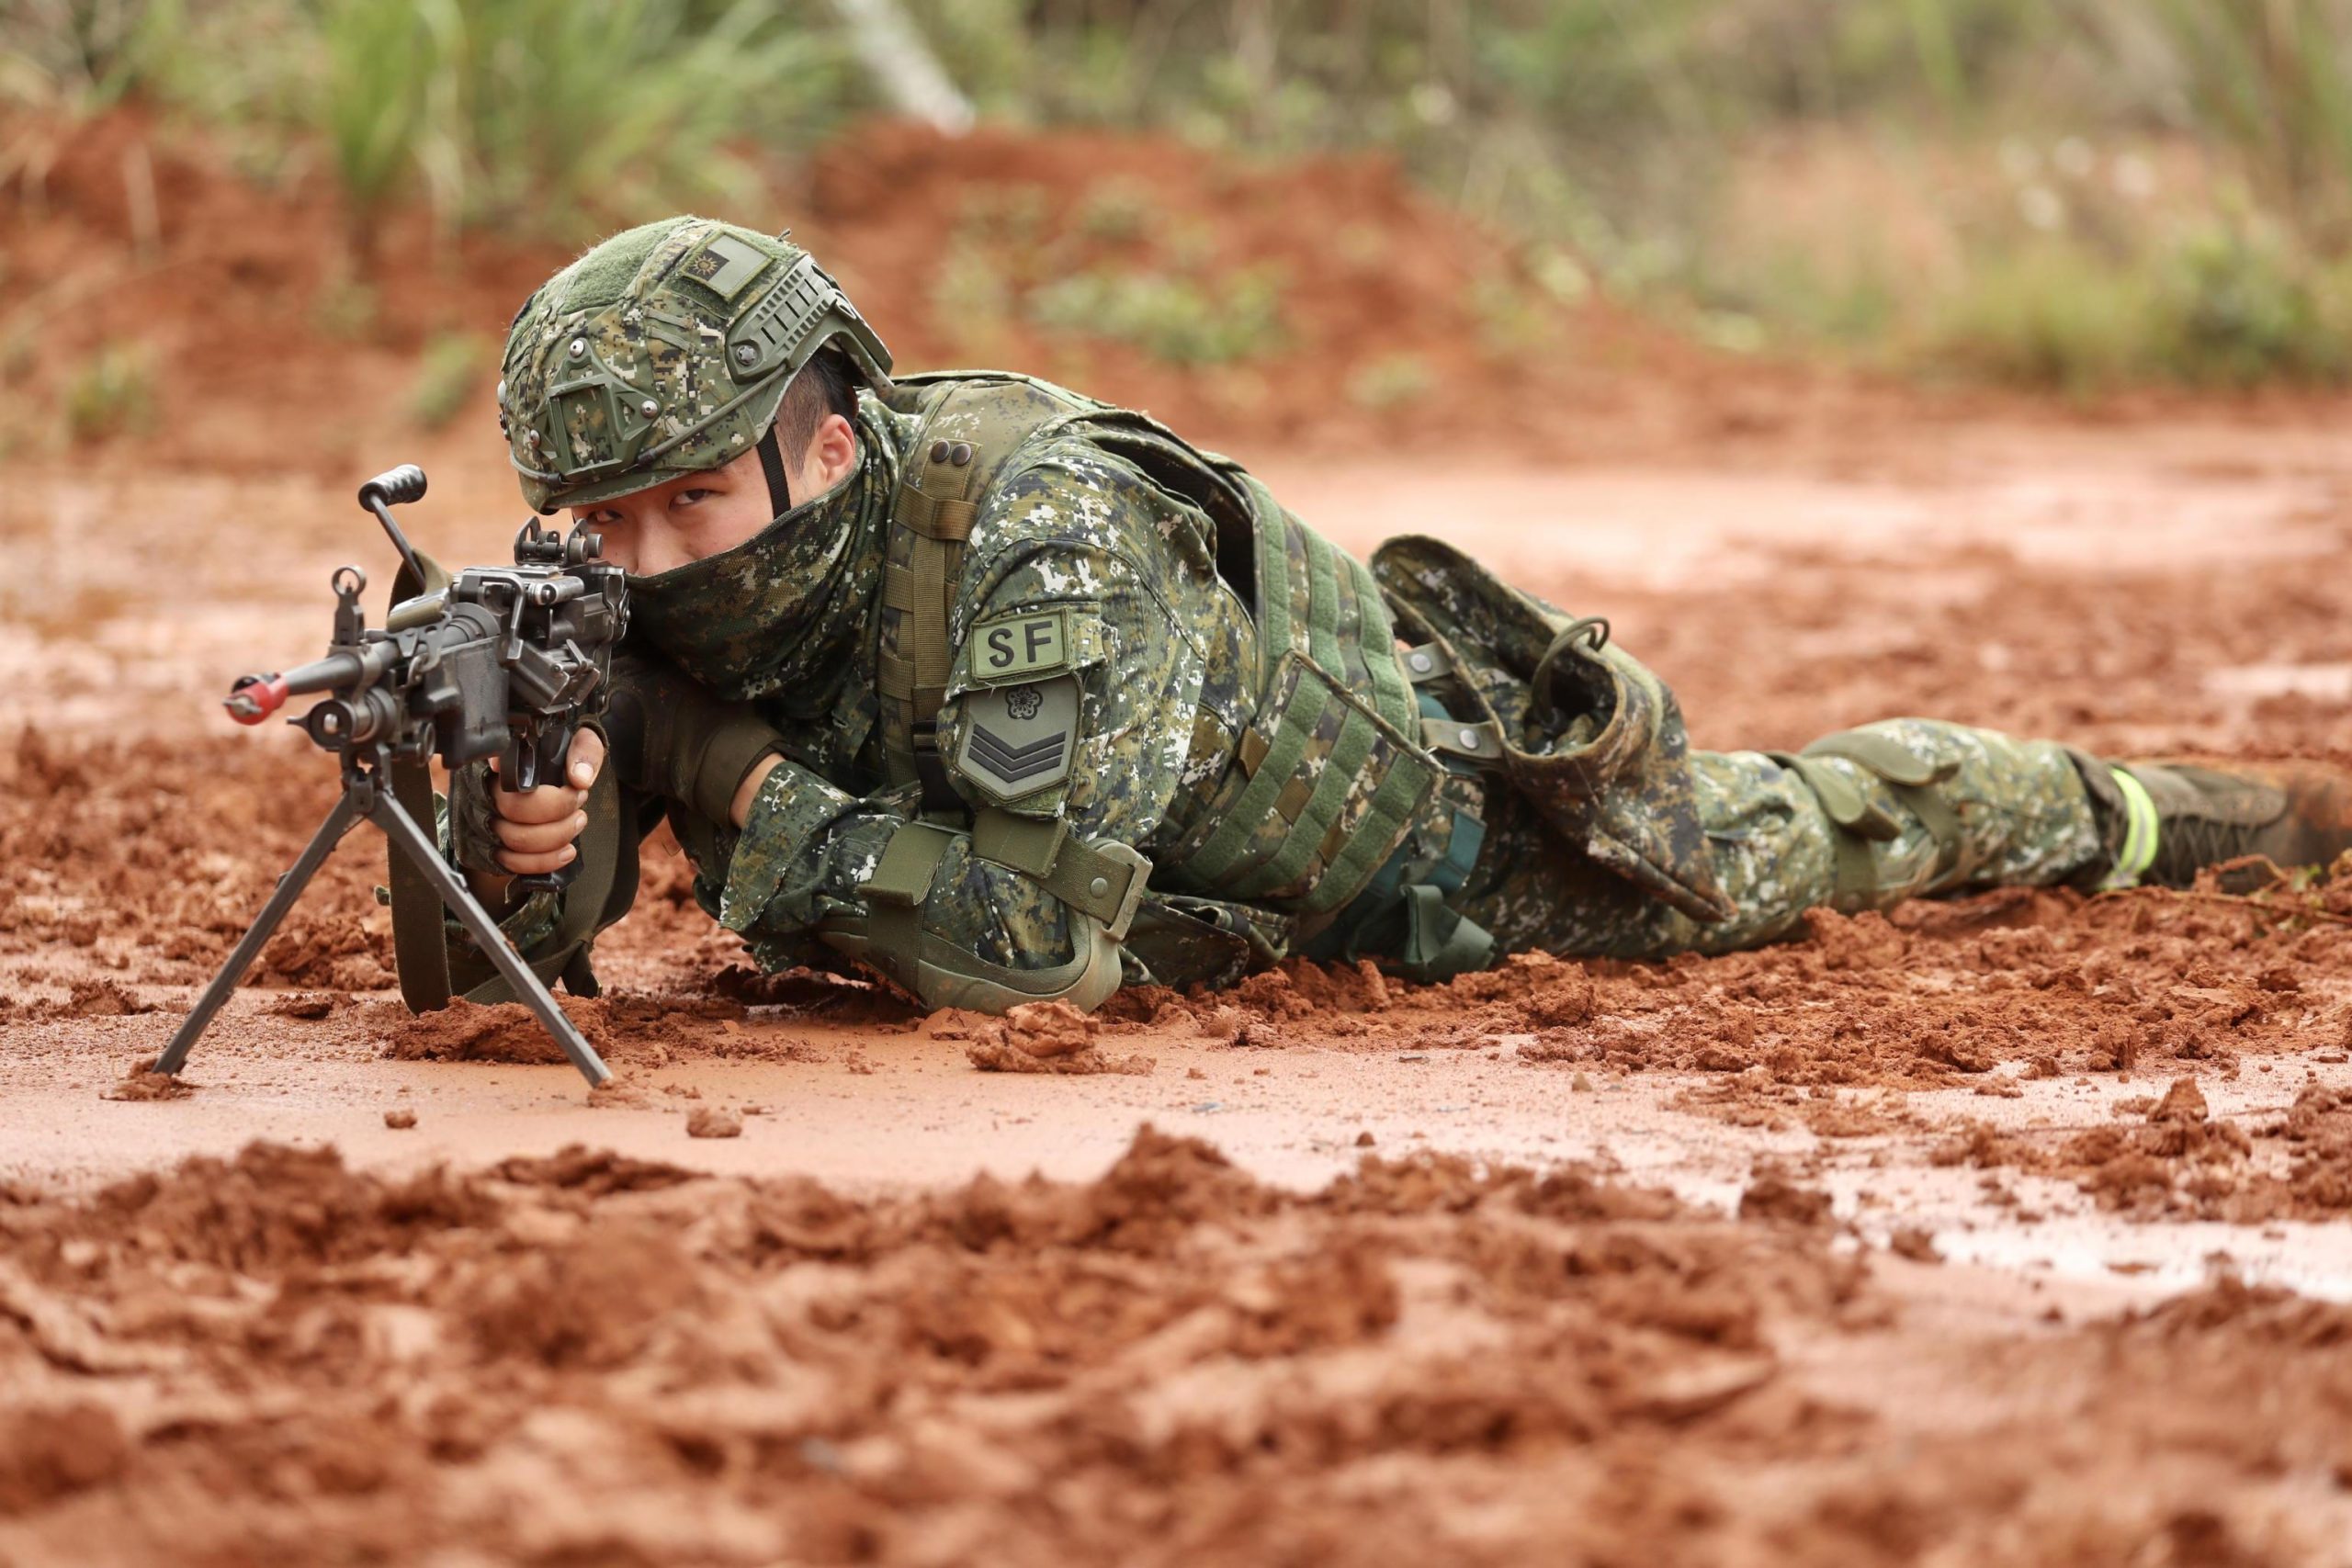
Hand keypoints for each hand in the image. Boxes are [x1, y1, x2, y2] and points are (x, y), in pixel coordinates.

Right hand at [485, 728, 606, 877]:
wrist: (544, 772)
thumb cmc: (557, 755)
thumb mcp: (575, 739)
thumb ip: (582, 750)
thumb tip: (579, 778)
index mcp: (502, 762)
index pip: (513, 779)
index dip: (550, 795)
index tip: (576, 790)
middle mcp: (486, 791)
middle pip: (514, 811)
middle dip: (558, 813)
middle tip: (578, 804)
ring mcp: (485, 820)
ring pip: (514, 840)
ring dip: (556, 837)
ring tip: (577, 823)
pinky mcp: (491, 845)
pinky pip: (512, 863)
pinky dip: (543, 862)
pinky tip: (566, 852)